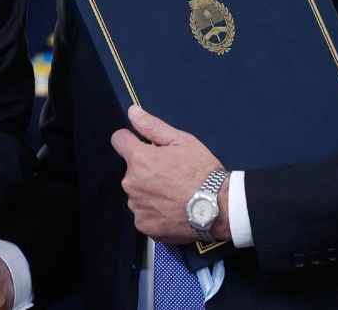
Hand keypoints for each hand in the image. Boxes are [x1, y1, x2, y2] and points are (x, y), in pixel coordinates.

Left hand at [110, 105, 230, 243]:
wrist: (219, 208)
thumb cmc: (202, 172)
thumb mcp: (182, 141)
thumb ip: (152, 126)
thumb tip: (131, 112)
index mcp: (139, 159)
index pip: (119, 140)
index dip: (131, 140)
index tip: (144, 146)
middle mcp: (131, 183)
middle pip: (131, 170)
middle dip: (145, 169)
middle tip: (170, 174)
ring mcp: (136, 207)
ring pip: (137, 193)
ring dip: (149, 192)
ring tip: (173, 194)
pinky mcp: (144, 225)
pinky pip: (143, 214)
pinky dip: (154, 212)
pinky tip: (172, 209)